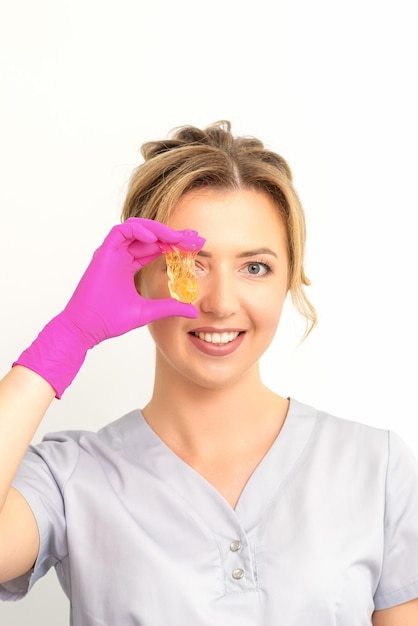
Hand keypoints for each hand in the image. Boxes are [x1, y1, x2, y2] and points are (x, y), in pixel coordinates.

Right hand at [13, 218, 204, 397]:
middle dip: (173, 235)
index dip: (176, 244)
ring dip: (158, 230)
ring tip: (177, 238)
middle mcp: (121, 256)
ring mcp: (112, 253)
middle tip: (194, 237)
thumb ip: (169, 307)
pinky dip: (138, 231)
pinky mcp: (103, 253)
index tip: (196, 245)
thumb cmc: (110, 320)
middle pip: (150, 236)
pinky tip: (155, 239)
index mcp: (129, 266)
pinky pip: (120, 232)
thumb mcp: (147, 312)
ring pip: (136, 229)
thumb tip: (193, 312)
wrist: (87, 328)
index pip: (156, 248)